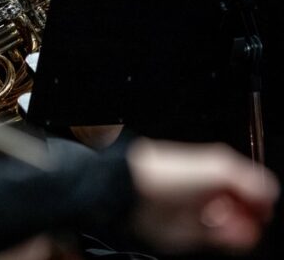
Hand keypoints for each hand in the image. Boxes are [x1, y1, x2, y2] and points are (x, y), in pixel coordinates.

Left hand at [127, 139, 278, 253]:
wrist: (134, 192)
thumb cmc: (171, 173)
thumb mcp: (218, 165)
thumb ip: (248, 178)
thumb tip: (270, 191)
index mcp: (209, 169)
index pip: (243, 183)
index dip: (257, 194)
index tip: (266, 203)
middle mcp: (202, 190)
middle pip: (237, 206)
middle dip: (250, 213)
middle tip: (257, 217)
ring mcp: (195, 212)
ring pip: (227, 225)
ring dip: (240, 229)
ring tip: (244, 228)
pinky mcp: (186, 233)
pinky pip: (213, 239)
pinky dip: (226, 239)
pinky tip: (229, 235)